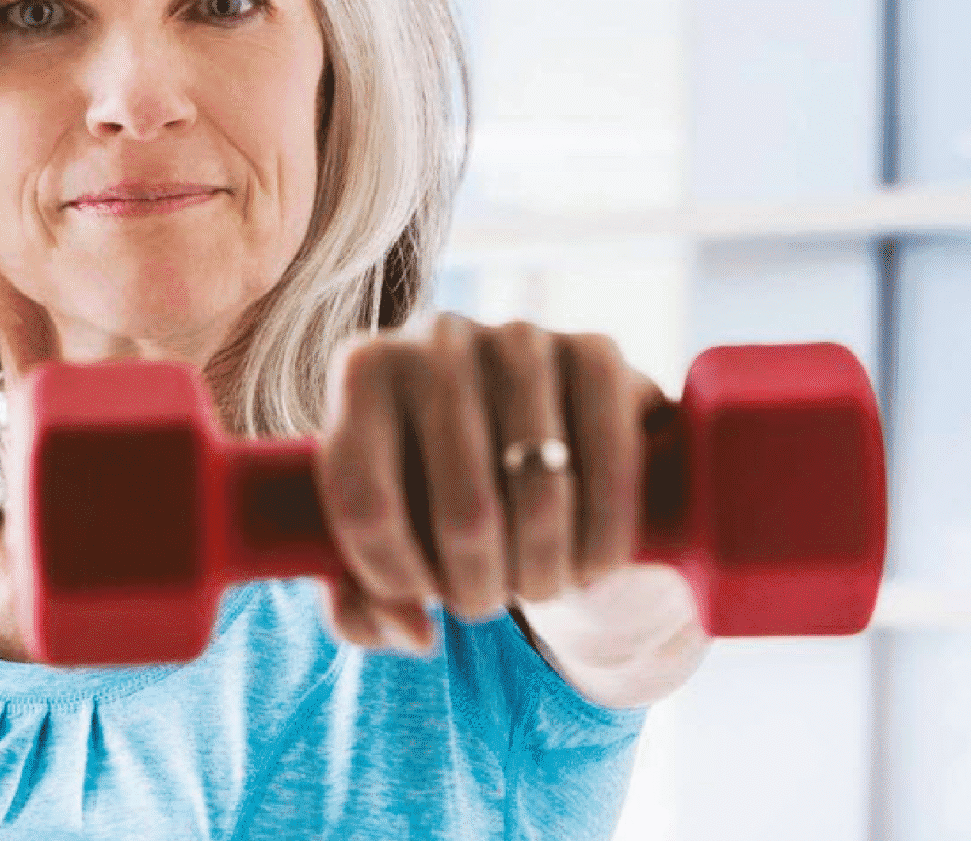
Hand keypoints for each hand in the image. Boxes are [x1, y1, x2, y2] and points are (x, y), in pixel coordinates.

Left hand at [313, 312, 666, 655]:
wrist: (538, 422)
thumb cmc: (434, 490)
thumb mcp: (382, 542)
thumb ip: (361, 604)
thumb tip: (414, 632)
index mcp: (363, 373)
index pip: (365, 504)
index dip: (394, 578)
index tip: (419, 600)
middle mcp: (434, 340)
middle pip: (462, 512)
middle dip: (479, 587)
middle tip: (486, 601)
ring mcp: (520, 337)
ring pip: (539, 495)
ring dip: (543, 571)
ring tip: (537, 586)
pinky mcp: (598, 350)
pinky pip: (609, 468)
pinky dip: (603, 540)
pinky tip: (589, 566)